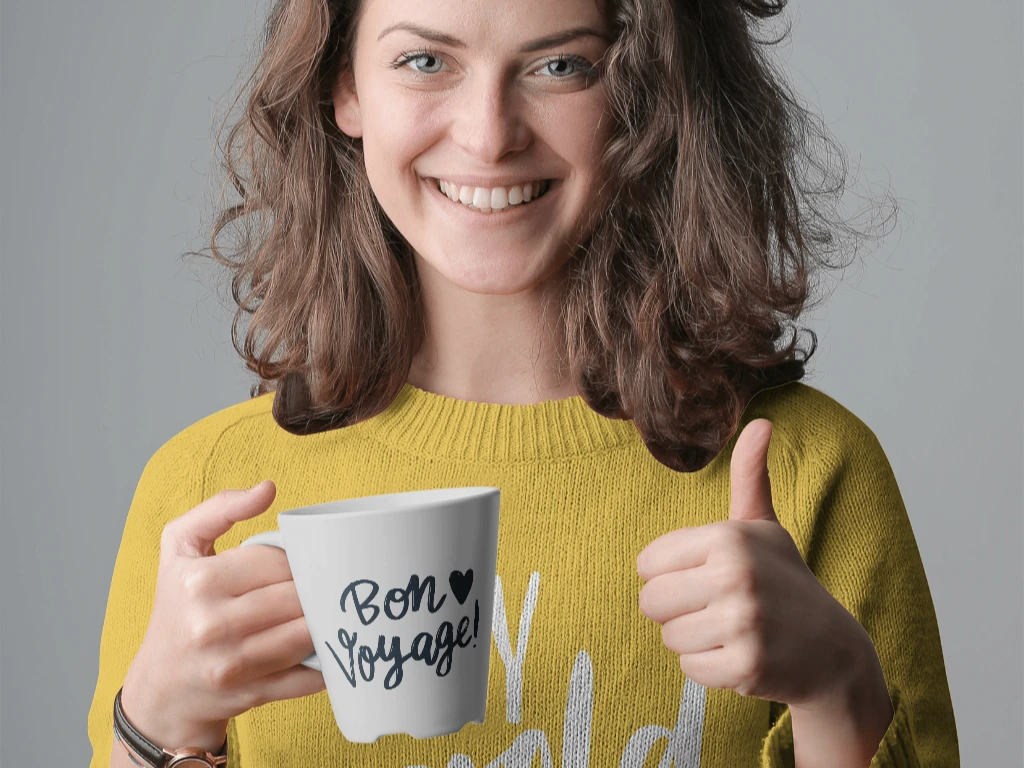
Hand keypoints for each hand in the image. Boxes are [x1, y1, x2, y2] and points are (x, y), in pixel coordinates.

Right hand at [121, 480, 325, 752]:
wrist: (161, 686)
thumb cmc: (177, 605)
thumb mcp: (180, 547)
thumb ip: (221, 508)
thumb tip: (268, 488)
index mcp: (198, 581)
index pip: (277, 561)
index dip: (299, 559)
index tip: (306, 560)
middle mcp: (211, 625)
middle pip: (296, 597)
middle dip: (318, 588)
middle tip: (328, 583)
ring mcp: (231, 665)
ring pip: (307, 634)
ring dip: (327, 621)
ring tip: (330, 609)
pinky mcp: (251, 695)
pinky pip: (309, 676)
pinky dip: (327, 662)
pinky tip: (329, 647)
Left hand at [636, 419, 872, 708]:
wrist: (833, 648)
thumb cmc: (784, 580)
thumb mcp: (763, 525)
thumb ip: (750, 475)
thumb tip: (762, 421)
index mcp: (727, 537)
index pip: (647, 564)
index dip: (669, 575)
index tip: (703, 577)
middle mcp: (734, 576)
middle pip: (650, 602)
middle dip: (676, 611)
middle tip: (715, 608)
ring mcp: (742, 622)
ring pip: (668, 638)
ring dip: (694, 640)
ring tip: (731, 630)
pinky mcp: (746, 666)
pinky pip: (690, 669)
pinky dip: (710, 668)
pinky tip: (741, 655)